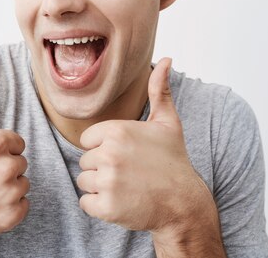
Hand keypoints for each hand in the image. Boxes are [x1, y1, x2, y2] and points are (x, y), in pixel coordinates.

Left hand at [77, 58, 215, 234]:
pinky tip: (121, 202)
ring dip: (100, 188)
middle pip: (85, 161)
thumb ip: (159, 90)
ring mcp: (107, 181)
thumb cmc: (173, 161)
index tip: (125, 155)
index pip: (88, 140)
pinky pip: (86, 204)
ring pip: (84, 182)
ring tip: (126, 187)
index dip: (104, 148)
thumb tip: (167, 59)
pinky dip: (100, 207)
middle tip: (129, 173)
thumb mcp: (167, 123)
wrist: (183, 203)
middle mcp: (109, 154)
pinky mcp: (106, 207)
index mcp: (116, 131)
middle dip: (102, 168)